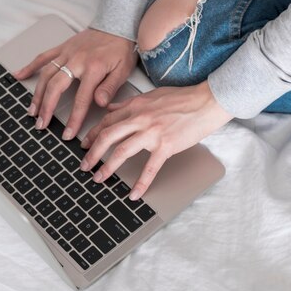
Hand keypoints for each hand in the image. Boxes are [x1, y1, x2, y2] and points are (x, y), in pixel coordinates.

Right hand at [14, 28, 136, 139]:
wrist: (117, 24)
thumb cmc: (121, 49)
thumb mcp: (123, 70)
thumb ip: (110, 87)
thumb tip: (100, 104)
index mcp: (93, 68)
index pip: (82, 99)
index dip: (74, 118)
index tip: (68, 134)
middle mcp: (76, 60)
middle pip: (56, 87)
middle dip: (47, 108)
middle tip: (41, 124)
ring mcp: (66, 53)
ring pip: (46, 74)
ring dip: (37, 94)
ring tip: (32, 111)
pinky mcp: (62, 48)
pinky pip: (43, 57)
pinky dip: (30, 66)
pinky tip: (18, 75)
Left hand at [79, 81, 232, 199]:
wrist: (207, 101)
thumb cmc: (183, 99)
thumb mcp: (151, 96)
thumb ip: (130, 103)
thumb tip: (112, 108)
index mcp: (136, 106)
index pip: (107, 121)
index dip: (92, 135)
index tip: (84, 145)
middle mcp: (140, 118)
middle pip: (107, 136)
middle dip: (92, 153)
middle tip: (84, 165)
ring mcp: (152, 132)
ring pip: (121, 151)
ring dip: (107, 167)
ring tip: (99, 178)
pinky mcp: (166, 145)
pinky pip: (150, 168)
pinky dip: (141, 183)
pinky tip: (134, 194)